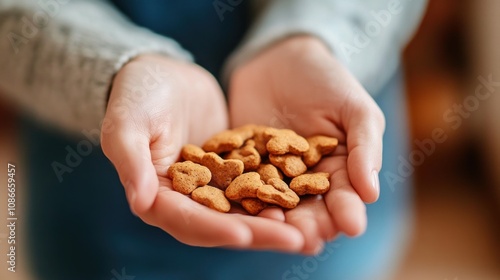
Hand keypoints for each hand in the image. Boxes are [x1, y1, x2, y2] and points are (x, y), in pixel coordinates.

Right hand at [101, 54, 303, 251]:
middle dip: (259, 233)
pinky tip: (304, 197)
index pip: (188, 220)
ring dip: (274, 221)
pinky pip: (255, 186)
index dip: (217, 228)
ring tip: (307, 229)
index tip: (246, 234)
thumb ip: (132, 161)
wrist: (163, 74)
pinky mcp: (231, 170)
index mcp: (156, 196)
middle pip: (223, 224)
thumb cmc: (136, 94)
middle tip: (297, 241)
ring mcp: (211, 186)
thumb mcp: (127, 123)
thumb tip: (141, 203)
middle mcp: (185, 200)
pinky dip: (277, 193)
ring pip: (244, 210)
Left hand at [229, 36, 384, 253]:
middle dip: (309, 226)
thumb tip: (371, 193)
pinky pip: (241, 183)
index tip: (351, 225)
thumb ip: (365, 147)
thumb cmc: (327, 80)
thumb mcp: (354, 108)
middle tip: (308, 240)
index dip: (348, 211)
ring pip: (273, 204)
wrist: (280, 59)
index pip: (344, 197)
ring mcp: (271, 175)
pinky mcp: (242, 165)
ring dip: (274, 220)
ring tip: (274, 227)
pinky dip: (241, 195)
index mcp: (337, 170)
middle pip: (308, 210)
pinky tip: (240, 205)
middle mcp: (304, 180)